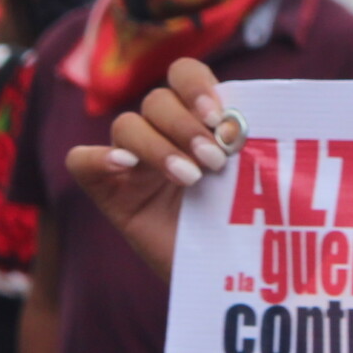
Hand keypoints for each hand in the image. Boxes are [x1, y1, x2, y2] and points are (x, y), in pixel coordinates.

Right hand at [64, 58, 243, 280]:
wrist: (223, 277)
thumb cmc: (244, 226)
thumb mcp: (258, 178)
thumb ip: (257, 143)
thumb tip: (271, 114)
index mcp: (197, 120)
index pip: (183, 74)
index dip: (196, 86)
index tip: (219, 117)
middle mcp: (162, 134)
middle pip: (156, 100)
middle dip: (185, 127)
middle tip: (214, 161)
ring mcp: (132, 163)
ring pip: (125, 126)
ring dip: (158, 147)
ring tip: (190, 179)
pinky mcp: (109, 193)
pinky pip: (81, 161)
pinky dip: (98, 157)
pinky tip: (126, 168)